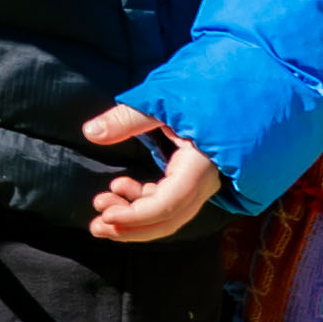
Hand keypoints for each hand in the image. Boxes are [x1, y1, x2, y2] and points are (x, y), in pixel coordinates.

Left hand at [76, 100, 229, 245]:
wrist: (232, 94)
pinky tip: (120, 188)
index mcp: (200, 166)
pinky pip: (167, 201)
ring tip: (100, 206)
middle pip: (168, 219)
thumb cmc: (202, 93)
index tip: (107, 215)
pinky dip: (141, 201)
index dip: (136, 216)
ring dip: (133, 217)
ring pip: (167, 214)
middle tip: (96, 226)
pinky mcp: (191, 179)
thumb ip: (127, 118)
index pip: (168, 204)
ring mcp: (200, 183)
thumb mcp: (162, 101)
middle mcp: (204, 182)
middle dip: (131, 228)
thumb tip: (90, 133)